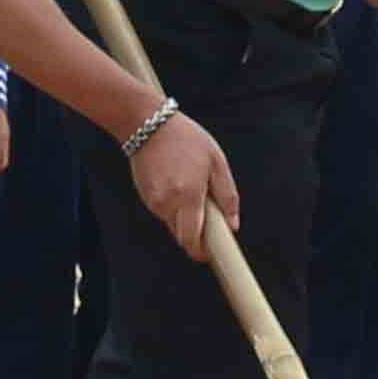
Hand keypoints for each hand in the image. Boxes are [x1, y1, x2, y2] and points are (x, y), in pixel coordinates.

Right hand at [127, 106, 238, 250]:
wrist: (147, 124)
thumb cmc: (186, 139)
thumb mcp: (216, 162)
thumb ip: (227, 195)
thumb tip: (233, 224)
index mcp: (188, 196)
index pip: (192, 240)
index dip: (201, 252)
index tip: (212, 254)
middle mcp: (167, 203)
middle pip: (182, 236)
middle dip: (196, 234)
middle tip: (210, 217)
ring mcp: (153, 201)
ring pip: (172, 224)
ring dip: (186, 218)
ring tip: (193, 188)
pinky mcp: (144, 197)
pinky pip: (164, 212)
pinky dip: (174, 207)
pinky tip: (179, 183)